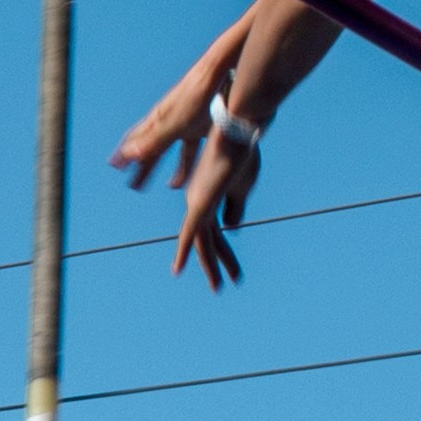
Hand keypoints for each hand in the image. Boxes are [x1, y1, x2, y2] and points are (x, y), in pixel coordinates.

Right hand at [114, 27, 249, 191]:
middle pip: (154, 148)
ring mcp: (188, 122)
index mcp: (158, 119)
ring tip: (172, 186)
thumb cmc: (197, 95)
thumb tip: (129, 154)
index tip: (114, 167)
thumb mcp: (175, 122)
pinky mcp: (205, 124)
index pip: (136, 139)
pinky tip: (202, 171)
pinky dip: (195, 161)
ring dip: (173, 168)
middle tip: (135, 186)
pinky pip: (196, 148)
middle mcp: (170, 121)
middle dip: (145, 167)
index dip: (125, 153)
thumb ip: (154, 139)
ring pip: (177, 149)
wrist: (223, 72)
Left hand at [168, 108, 261, 292]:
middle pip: (208, 241)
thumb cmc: (241, 155)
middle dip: (217, 265)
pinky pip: (190, 233)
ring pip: (203, 243)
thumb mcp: (242, 188)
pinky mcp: (198, 204)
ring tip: (219, 287)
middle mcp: (198, 203)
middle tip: (222, 286)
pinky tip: (178, 268)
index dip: (225, 254)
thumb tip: (231, 228)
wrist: (236, 133)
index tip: (233, 271)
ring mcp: (197, 204)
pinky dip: (185, 251)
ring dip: (212, 266)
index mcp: (209, 198)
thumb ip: (235, 208)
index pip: (217, 233)